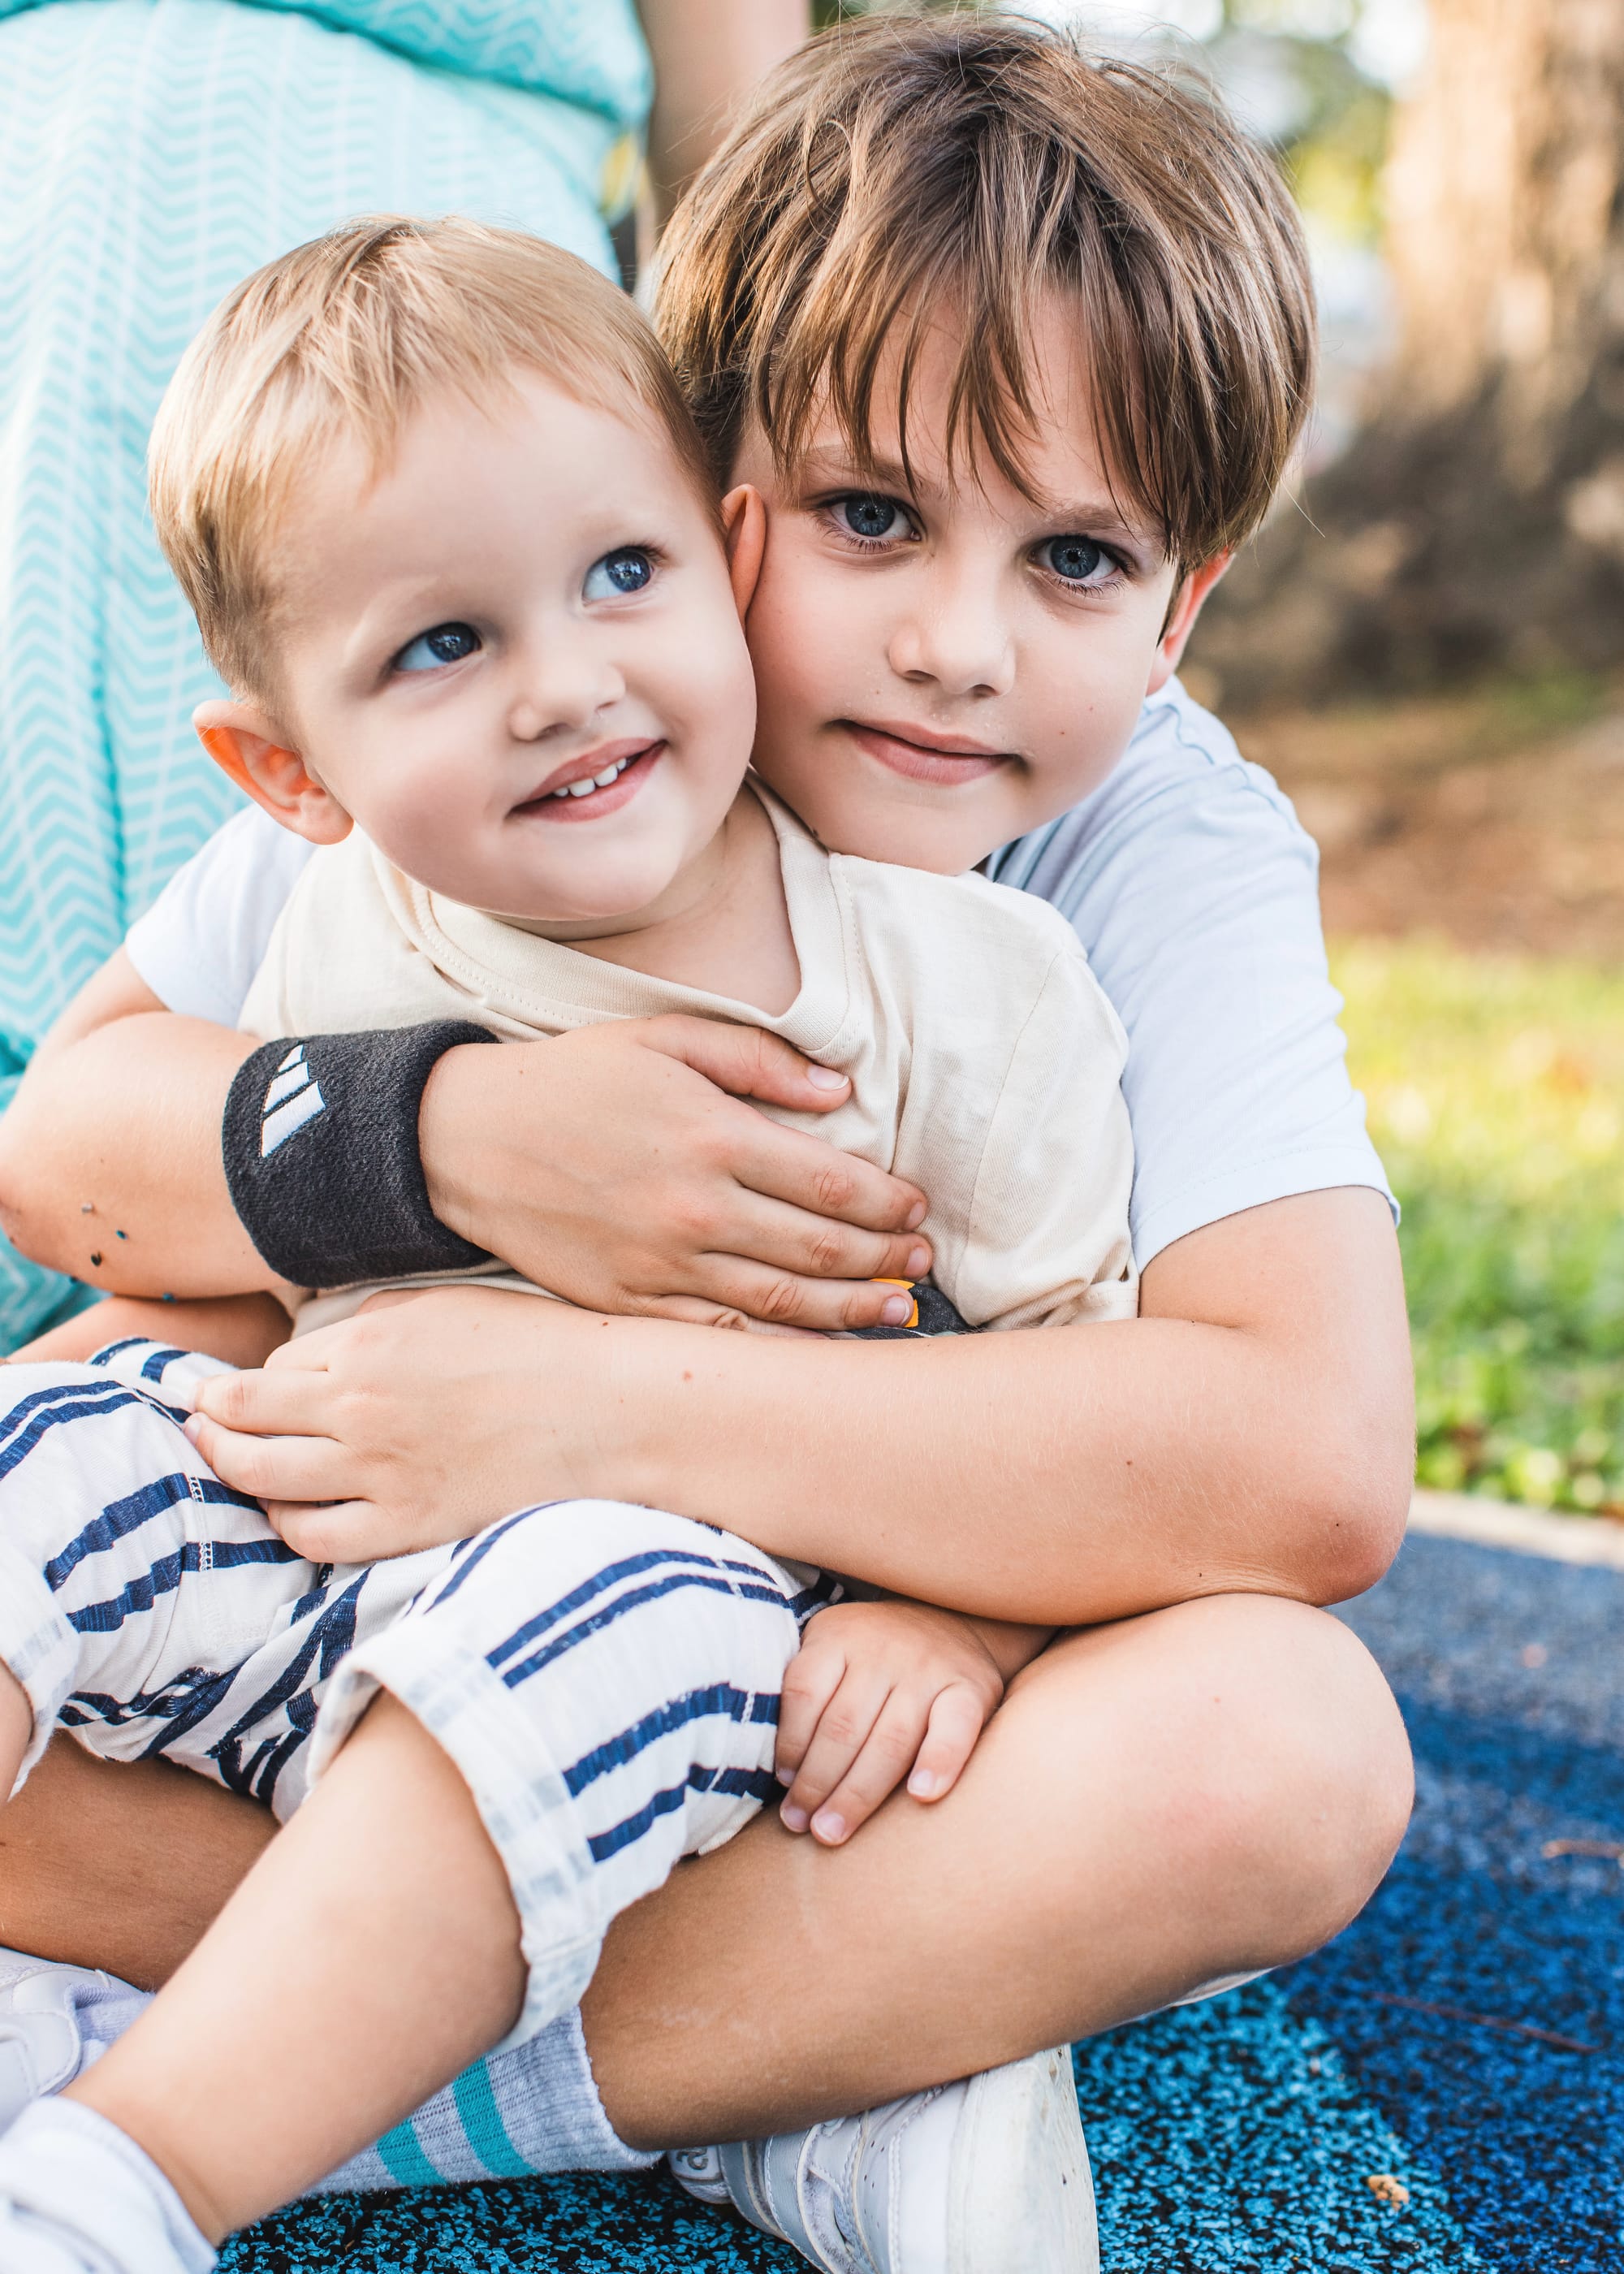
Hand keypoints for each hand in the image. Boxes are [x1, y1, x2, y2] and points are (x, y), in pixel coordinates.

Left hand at [183, 1287, 627, 1562]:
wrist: (612, 1411)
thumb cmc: (541, 1348)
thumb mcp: (447, 1305)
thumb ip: (373, 1324)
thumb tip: (315, 1349)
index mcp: (369, 1342)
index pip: (272, 1367)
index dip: (253, 1379)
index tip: (241, 1387)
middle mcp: (359, 1406)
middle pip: (244, 1418)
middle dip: (211, 1420)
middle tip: (199, 1422)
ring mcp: (379, 1470)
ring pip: (263, 1477)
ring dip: (229, 1468)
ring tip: (220, 1463)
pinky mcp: (407, 1524)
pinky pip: (313, 1534)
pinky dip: (285, 1522)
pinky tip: (286, 1510)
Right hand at [418, 1018, 931, 1332]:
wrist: (466, 1140)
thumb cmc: (573, 1079)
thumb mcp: (665, 1037)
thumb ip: (759, 1060)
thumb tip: (842, 1093)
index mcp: (713, 1137)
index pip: (831, 1182)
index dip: (887, 1202)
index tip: (918, 1208)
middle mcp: (695, 1209)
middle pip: (819, 1249)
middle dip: (883, 1259)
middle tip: (923, 1263)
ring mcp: (661, 1265)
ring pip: (780, 1303)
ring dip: (849, 1310)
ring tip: (896, 1310)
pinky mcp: (629, 1303)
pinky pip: (719, 1334)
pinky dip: (777, 1346)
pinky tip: (818, 1345)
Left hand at [773, 1600, 1010, 1846]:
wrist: (954, 1621)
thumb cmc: (875, 1655)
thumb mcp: (833, 1647)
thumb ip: (807, 1691)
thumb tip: (775, 1771)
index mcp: (839, 1636)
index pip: (804, 1694)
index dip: (789, 1745)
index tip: (783, 1784)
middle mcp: (883, 1650)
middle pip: (843, 1726)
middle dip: (816, 1784)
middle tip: (800, 1823)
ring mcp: (928, 1670)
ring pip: (889, 1741)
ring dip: (857, 1794)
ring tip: (833, 1831)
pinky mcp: (970, 1690)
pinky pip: (954, 1731)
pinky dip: (939, 1763)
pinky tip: (920, 1796)